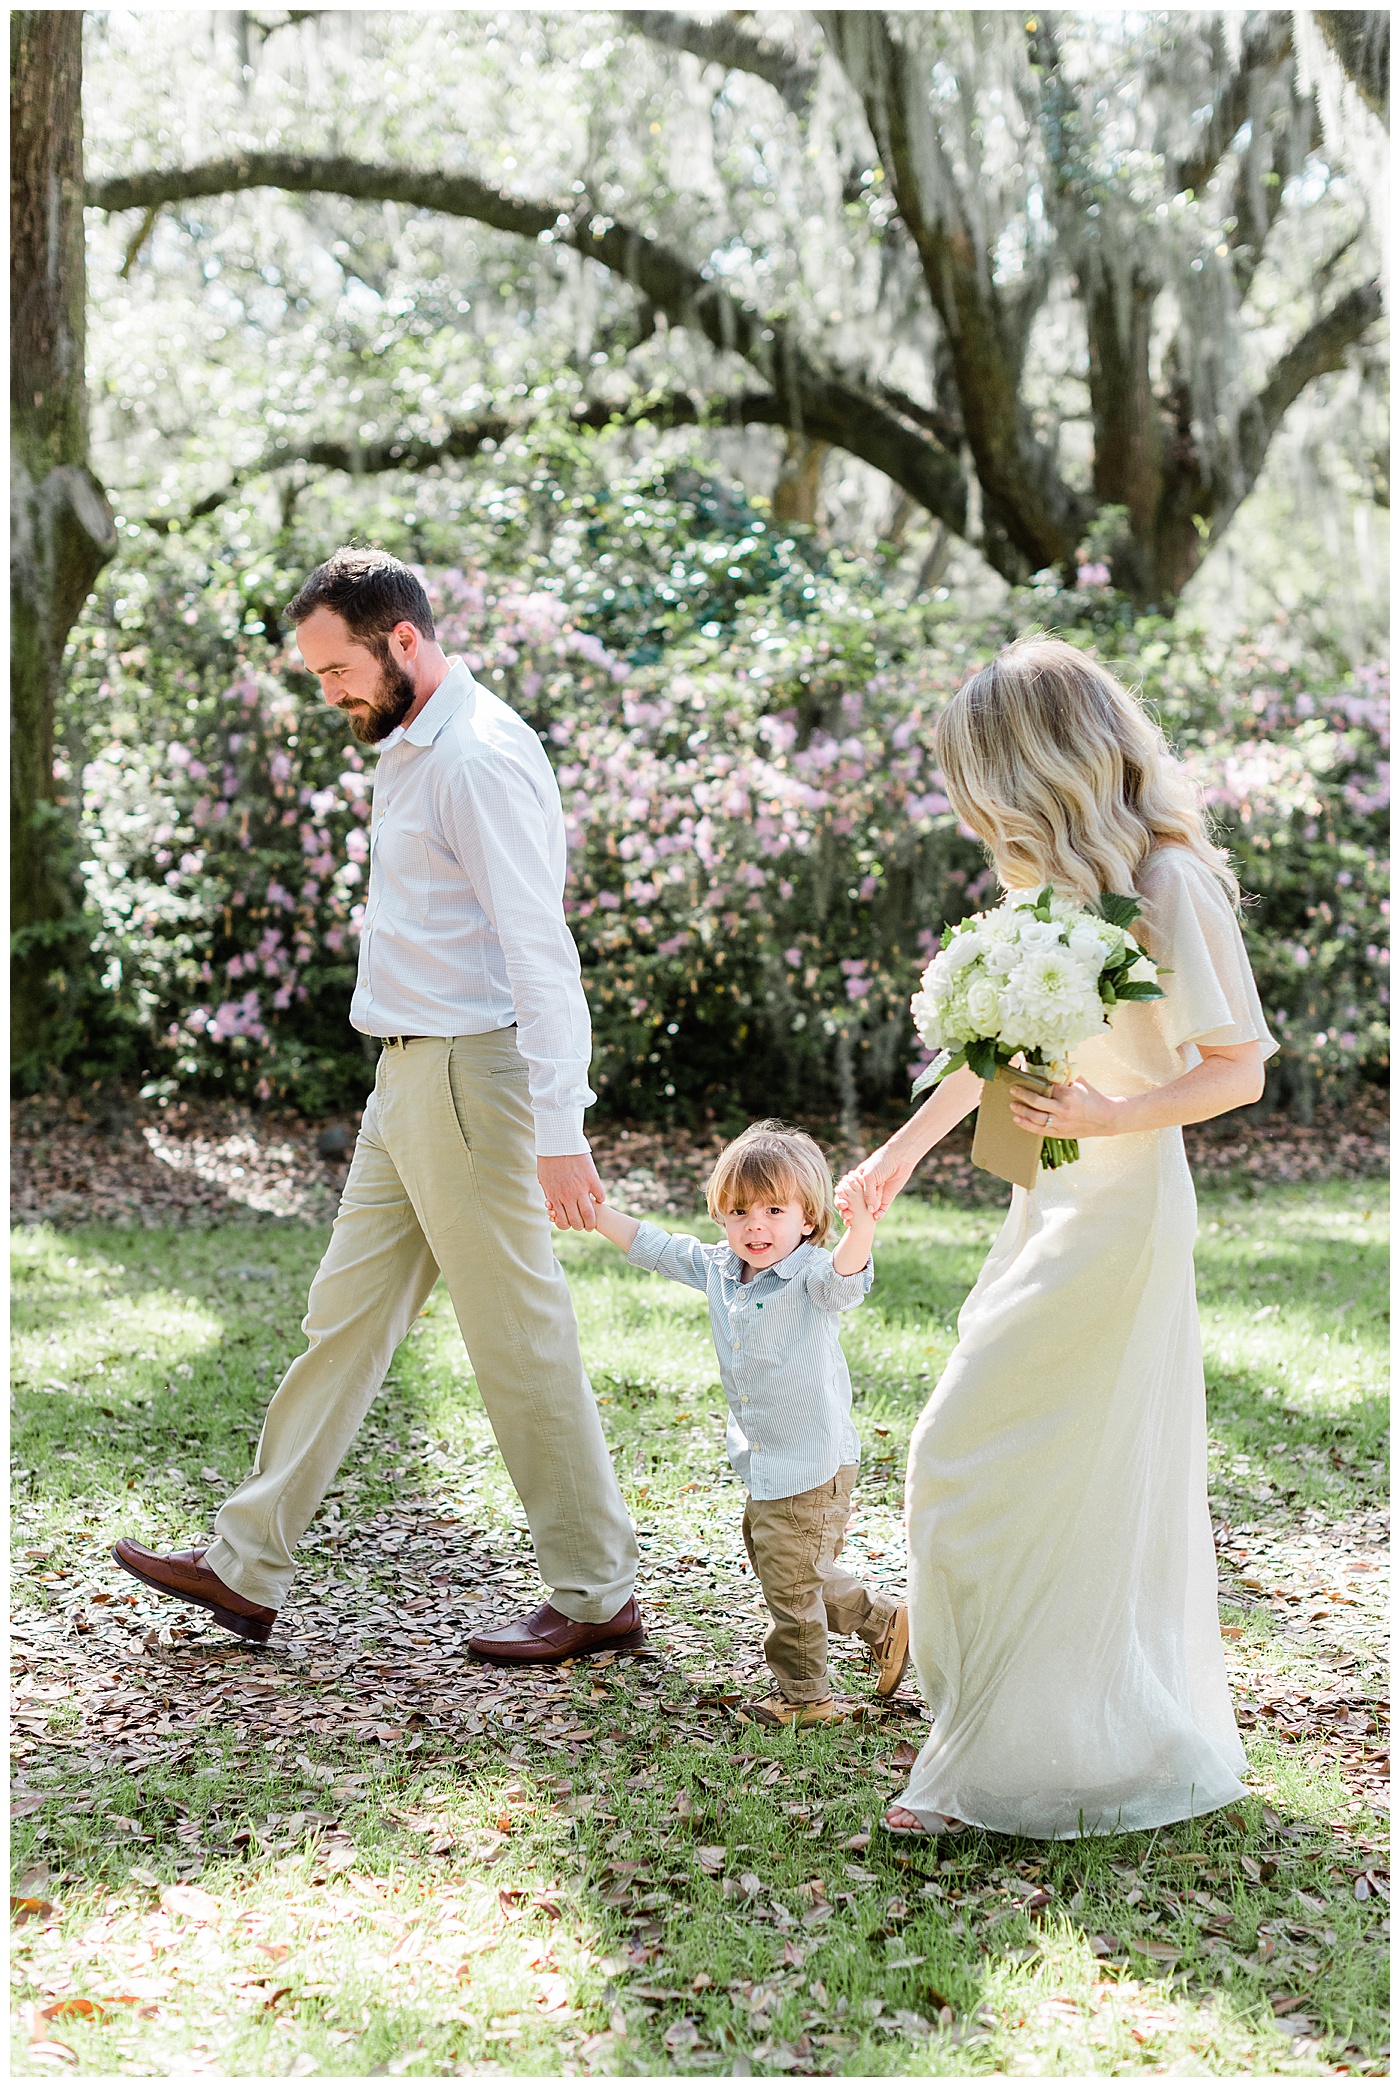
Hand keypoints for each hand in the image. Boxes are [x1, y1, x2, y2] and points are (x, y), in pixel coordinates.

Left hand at [538, 1150, 605, 1229]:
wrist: (559, 1141)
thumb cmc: (548, 1159)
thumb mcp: (543, 1179)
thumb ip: (549, 1194)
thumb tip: (552, 1206)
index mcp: (554, 1196)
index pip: (562, 1221)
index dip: (567, 1226)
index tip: (571, 1223)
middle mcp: (568, 1196)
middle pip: (577, 1221)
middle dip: (581, 1226)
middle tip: (584, 1225)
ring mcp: (581, 1188)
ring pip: (590, 1214)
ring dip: (592, 1221)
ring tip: (594, 1221)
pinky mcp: (592, 1179)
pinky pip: (600, 1196)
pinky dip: (600, 1200)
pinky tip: (598, 1199)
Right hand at [837, 1144, 916, 1220]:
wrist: (899, 1158)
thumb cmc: (880, 1162)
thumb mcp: (869, 1176)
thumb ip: (867, 1193)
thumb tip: (870, 1211)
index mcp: (856, 1181)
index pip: (845, 1193)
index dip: (841, 1201)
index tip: (843, 1206)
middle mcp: (864, 1190)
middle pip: (854, 1204)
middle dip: (850, 1211)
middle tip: (849, 1217)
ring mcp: (875, 1195)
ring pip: (867, 1210)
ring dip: (862, 1217)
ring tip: (859, 1222)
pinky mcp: (886, 1198)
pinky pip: (881, 1210)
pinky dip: (878, 1216)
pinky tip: (876, 1218)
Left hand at [1008, 1076, 1122, 1139]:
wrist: (1106, 1119)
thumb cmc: (1092, 1098)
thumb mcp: (1081, 1082)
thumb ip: (1066, 1073)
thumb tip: (1052, 1063)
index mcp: (1069, 1094)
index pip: (1045, 1085)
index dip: (1032, 1080)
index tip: (1021, 1075)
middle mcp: (1063, 1109)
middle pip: (1037, 1102)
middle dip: (1022, 1094)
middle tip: (1013, 1089)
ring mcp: (1060, 1122)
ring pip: (1035, 1117)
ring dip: (1021, 1111)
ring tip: (1012, 1105)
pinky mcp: (1059, 1133)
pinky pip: (1038, 1130)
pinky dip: (1026, 1124)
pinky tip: (1017, 1119)